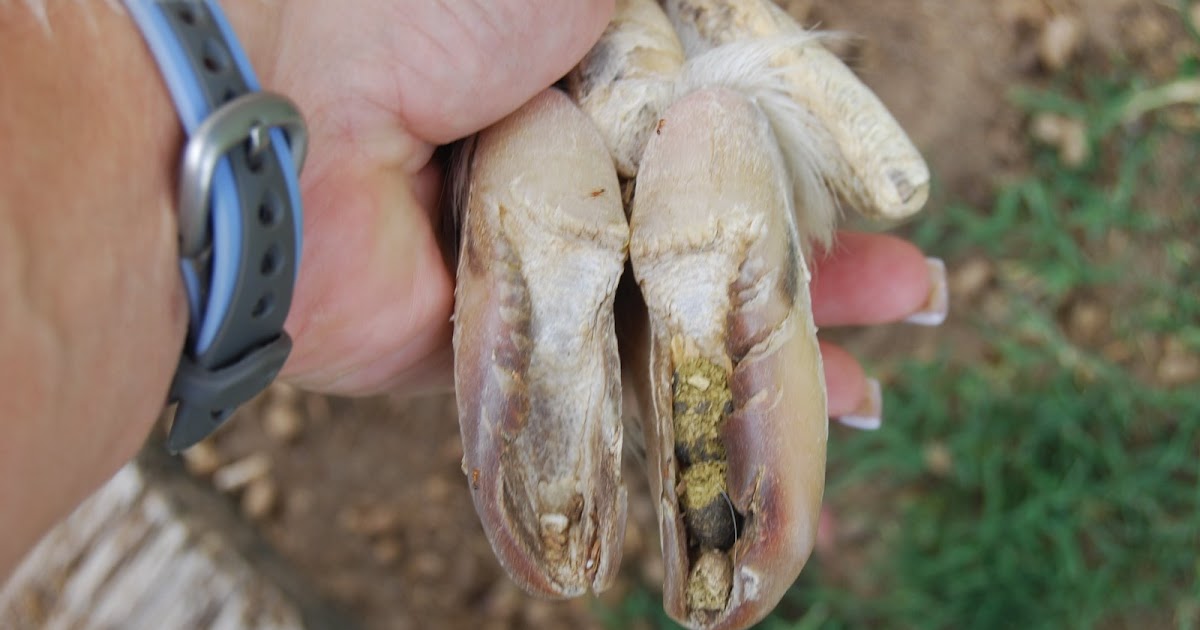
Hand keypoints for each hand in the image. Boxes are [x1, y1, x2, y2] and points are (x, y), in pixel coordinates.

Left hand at [261, 2, 934, 416]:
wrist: (282, 106)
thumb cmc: (425, 0)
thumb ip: (672, 3)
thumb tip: (734, 16)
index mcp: (584, 67)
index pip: (726, 130)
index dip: (807, 165)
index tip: (879, 199)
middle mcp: (564, 160)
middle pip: (710, 229)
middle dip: (812, 266)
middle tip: (903, 295)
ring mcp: (533, 253)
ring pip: (674, 312)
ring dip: (773, 342)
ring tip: (864, 380)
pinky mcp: (499, 337)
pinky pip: (610, 374)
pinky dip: (687, 401)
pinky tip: (769, 428)